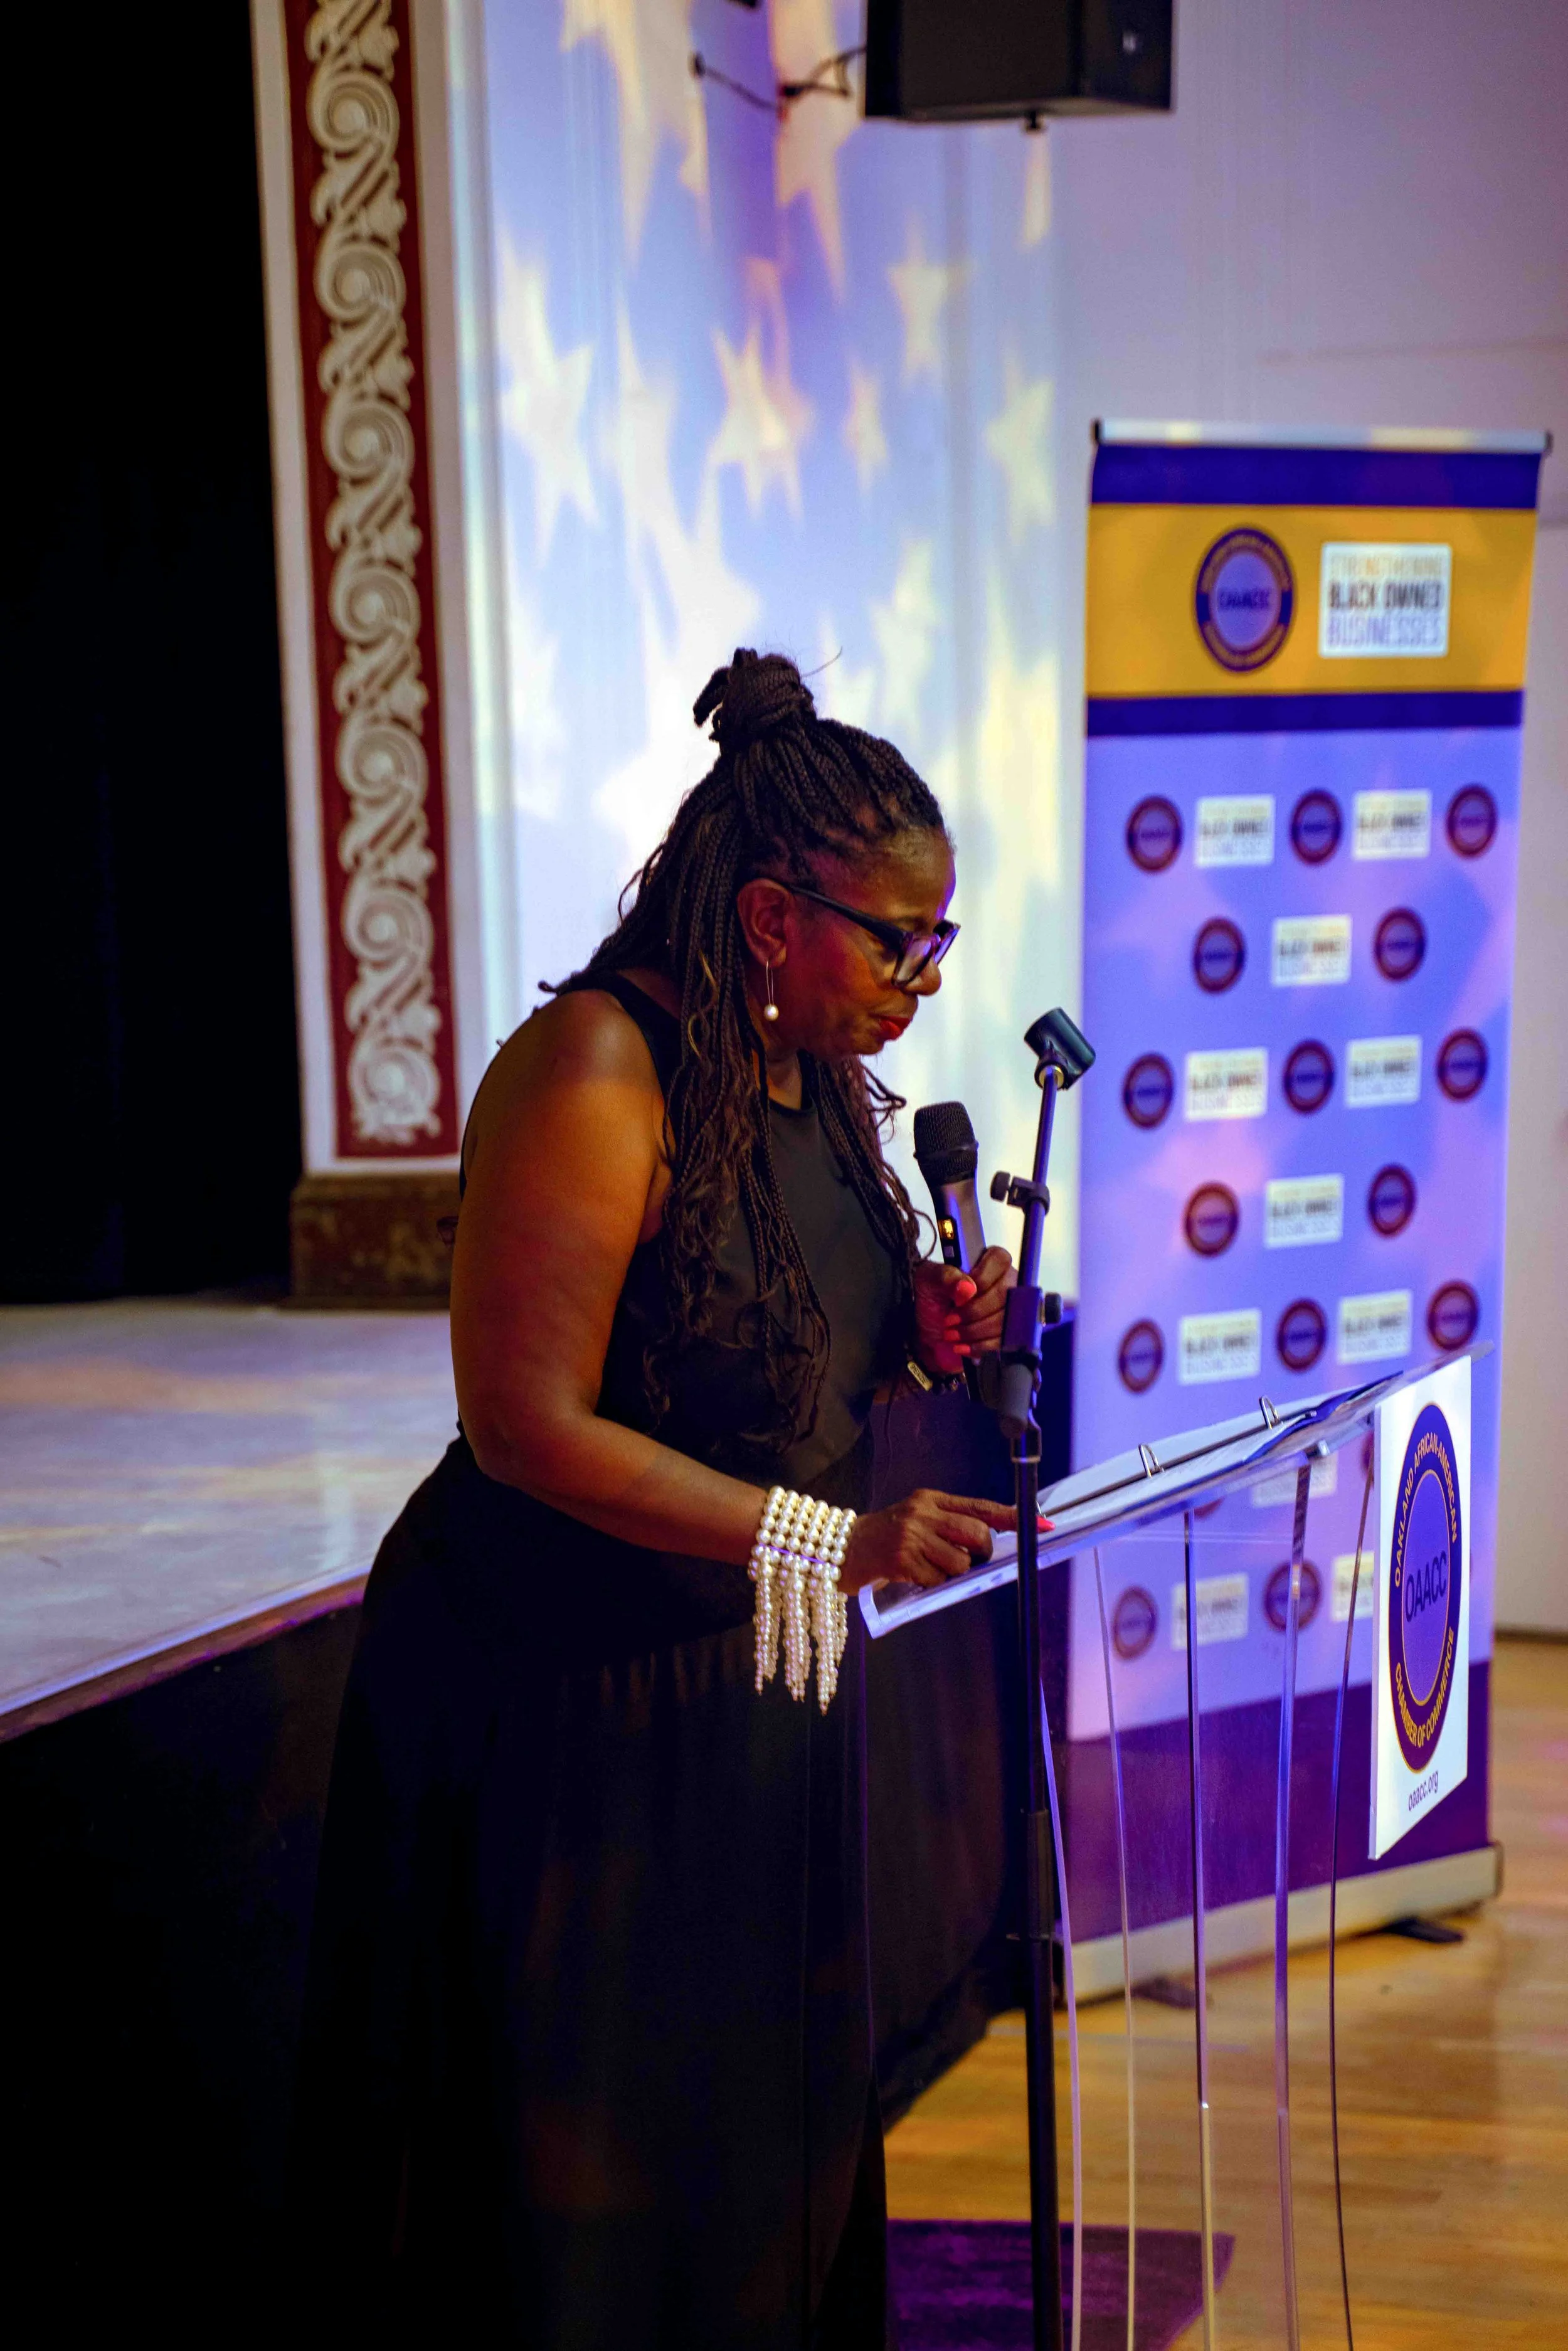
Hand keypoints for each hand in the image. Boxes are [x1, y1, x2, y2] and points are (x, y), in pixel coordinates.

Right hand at [839, 1489, 1016, 1593]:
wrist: (841, 1548)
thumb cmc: (885, 1537)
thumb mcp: (917, 1520)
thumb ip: (949, 1524)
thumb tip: (989, 1542)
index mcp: (931, 1500)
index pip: (980, 1507)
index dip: (1013, 1516)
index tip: (1041, 1522)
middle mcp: (923, 1513)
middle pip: (977, 1534)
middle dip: (980, 1553)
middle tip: (965, 1559)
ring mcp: (912, 1535)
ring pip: (961, 1561)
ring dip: (952, 1572)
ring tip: (929, 1566)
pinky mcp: (901, 1559)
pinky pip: (937, 1579)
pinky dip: (931, 1583)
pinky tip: (913, 1574)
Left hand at [912, 1246, 1014, 1375]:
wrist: (930, 1329)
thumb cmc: (931, 1297)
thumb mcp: (928, 1280)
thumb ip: (945, 1276)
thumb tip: (967, 1287)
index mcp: (988, 1260)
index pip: (1000, 1259)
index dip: (982, 1279)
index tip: (959, 1296)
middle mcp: (1006, 1280)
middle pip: (1004, 1294)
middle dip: (973, 1312)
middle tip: (949, 1320)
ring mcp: (1011, 1307)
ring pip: (1005, 1319)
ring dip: (974, 1331)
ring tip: (951, 1334)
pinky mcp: (1009, 1331)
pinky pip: (1005, 1340)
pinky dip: (980, 1346)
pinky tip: (962, 1346)